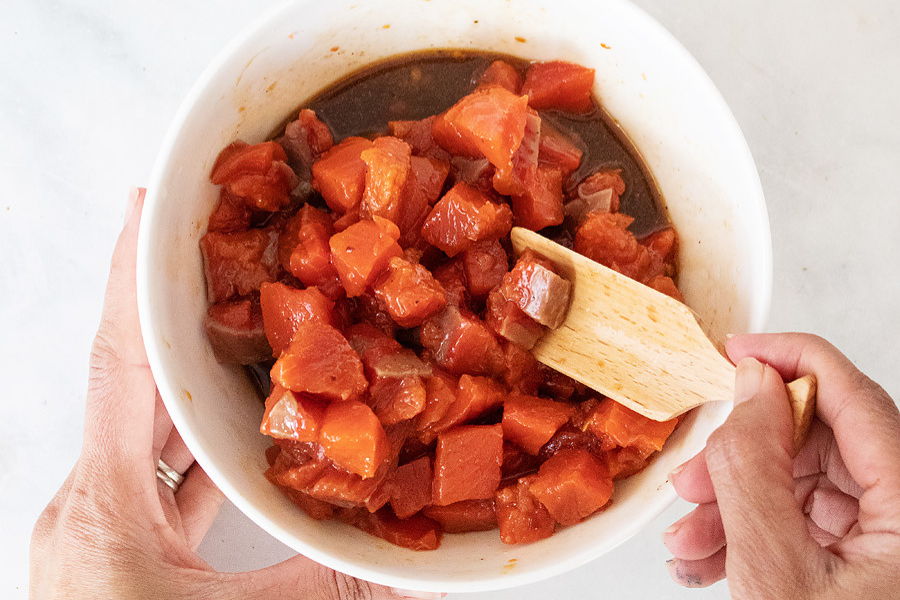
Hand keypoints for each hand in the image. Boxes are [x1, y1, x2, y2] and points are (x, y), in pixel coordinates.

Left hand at [30, 189, 439, 599]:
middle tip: (227, 260)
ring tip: (251, 337)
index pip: (120, 363)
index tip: (145, 205)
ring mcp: (101, 535)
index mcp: (107, 507)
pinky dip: (201, 453)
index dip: (132, 278)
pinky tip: (246, 447)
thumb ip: (339, 589)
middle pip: (134, 385)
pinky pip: (161, 480)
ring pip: (149, 435)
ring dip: (197, 388)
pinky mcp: (117, 562)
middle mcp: (91, 507)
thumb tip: (427, 565)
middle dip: (179, 319)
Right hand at [662, 333, 899, 597]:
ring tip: (691, 538)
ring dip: (732, 503)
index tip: (736, 352)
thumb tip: (750, 387)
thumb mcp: (774, 566)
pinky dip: (749, 531)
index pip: (853, 395)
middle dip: (740, 458)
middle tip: (693, 477)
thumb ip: (754, 470)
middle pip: (818, 440)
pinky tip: (711, 557)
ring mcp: (885, 537)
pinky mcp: (863, 560)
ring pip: (800, 481)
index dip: (787, 359)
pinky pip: (800, 519)